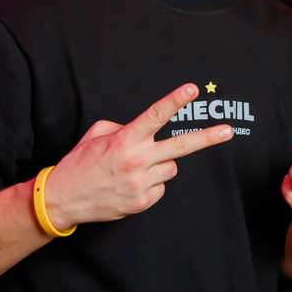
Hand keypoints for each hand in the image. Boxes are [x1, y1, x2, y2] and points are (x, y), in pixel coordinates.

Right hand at [44, 84, 231, 227]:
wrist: (63, 198)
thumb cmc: (80, 162)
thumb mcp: (97, 134)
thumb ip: (125, 128)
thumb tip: (147, 133)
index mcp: (125, 139)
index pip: (155, 115)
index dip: (175, 100)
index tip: (192, 89)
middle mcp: (136, 160)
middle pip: (181, 147)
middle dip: (207, 137)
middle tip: (228, 130)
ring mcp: (140, 183)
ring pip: (171, 167)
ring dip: (161, 164)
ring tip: (136, 168)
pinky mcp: (142, 202)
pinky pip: (161, 187)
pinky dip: (152, 183)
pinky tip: (131, 184)